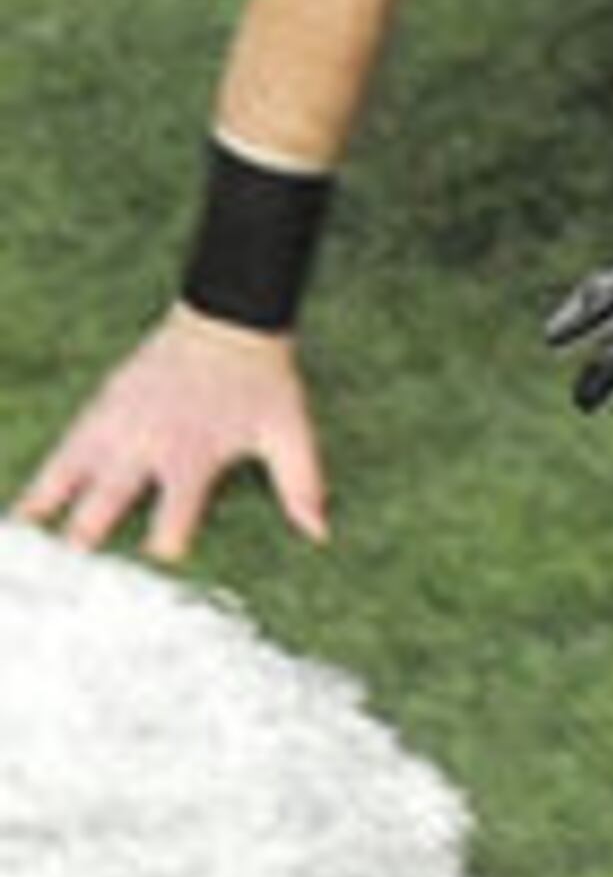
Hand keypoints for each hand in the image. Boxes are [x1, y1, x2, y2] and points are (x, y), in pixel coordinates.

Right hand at [12, 310, 327, 563]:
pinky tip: (36, 486)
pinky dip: (53, 461)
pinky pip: (74, 435)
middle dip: (93, 520)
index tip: (159, 557)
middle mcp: (151, 435)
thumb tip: (318, 533)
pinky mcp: (109, 398)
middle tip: (73, 554)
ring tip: (26, 522)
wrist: (228, 319)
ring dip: (52, 490)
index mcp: (195, 449)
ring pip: (79, 459)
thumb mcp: (291, 433)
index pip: (179, 501)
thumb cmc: (264, 384)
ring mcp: (123, 415)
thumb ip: (302, 484)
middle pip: (115, 485)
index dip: (171, 531)